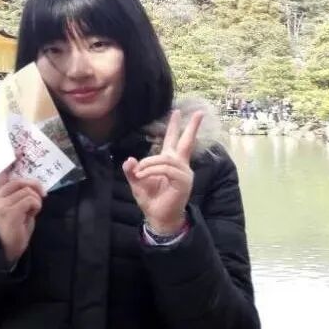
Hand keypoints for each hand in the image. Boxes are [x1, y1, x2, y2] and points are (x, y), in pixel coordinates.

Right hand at [0, 169, 43, 262]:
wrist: (7, 248)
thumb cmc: (15, 228)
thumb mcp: (17, 208)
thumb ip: (21, 195)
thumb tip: (34, 186)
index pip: (0, 174)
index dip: (8, 161)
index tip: (17, 150)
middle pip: (20, 181)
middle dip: (35, 186)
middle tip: (42, 194)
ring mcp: (2, 204)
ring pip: (27, 191)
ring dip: (36, 200)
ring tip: (33, 211)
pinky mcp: (10, 212)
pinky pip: (30, 200)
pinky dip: (36, 206)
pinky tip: (32, 214)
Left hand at [122, 109, 203, 234]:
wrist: (158, 217)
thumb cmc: (150, 199)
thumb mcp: (136, 182)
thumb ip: (132, 171)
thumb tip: (129, 159)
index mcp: (170, 163)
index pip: (174, 141)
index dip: (175, 126)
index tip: (177, 111)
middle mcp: (180, 165)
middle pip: (187, 142)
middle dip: (191, 127)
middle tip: (200, 112)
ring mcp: (183, 173)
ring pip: (166, 159)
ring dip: (150, 163)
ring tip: (140, 171)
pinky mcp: (183, 182)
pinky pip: (167, 169)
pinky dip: (153, 170)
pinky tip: (144, 175)